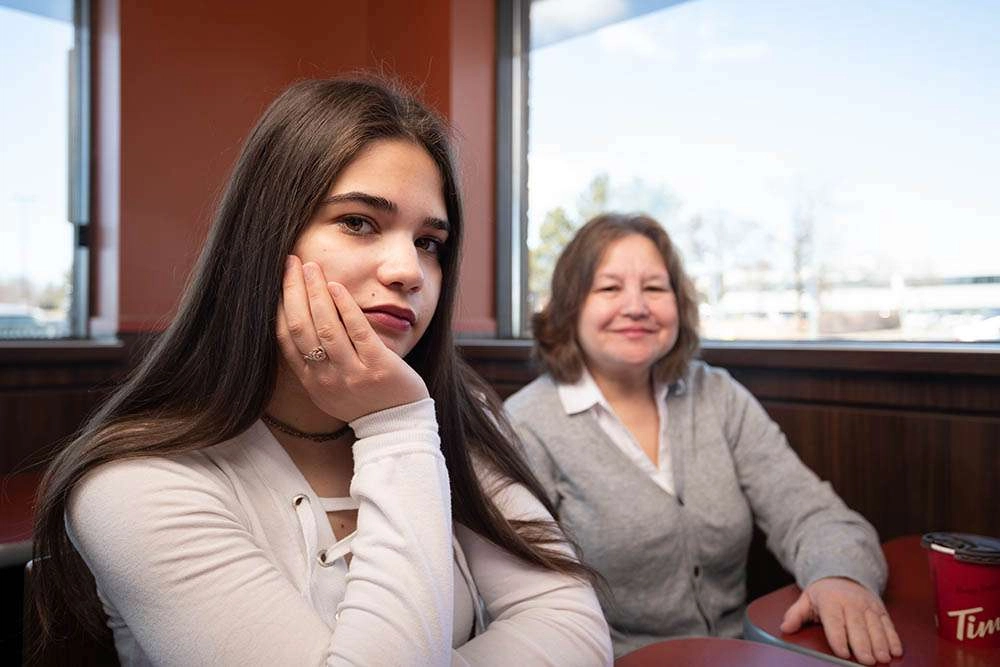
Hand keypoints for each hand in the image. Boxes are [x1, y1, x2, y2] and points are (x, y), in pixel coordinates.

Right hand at [276, 256, 428, 422]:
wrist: (398, 427)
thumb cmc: (365, 400)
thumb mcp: (330, 387)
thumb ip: (314, 361)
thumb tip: (298, 320)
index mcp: (311, 381)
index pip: (285, 338)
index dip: (279, 305)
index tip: (280, 278)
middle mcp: (326, 378)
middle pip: (301, 328)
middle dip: (293, 291)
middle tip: (291, 262)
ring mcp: (352, 374)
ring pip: (326, 328)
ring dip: (316, 293)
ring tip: (312, 267)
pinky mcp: (378, 368)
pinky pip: (358, 332)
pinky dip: (345, 308)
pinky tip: (337, 287)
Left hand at [780, 576, 901, 664]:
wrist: (843, 574)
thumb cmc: (823, 593)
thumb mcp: (806, 600)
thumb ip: (795, 614)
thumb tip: (785, 627)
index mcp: (830, 601)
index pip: (834, 621)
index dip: (838, 638)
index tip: (842, 653)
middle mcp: (851, 602)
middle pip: (857, 626)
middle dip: (863, 644)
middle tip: (867, 661)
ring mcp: (867, 605)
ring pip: (875, 626)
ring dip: (881, 643)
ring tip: (883, 658)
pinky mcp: (880, 609)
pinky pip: (888, 623)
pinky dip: (893, 637)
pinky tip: (896, 650)